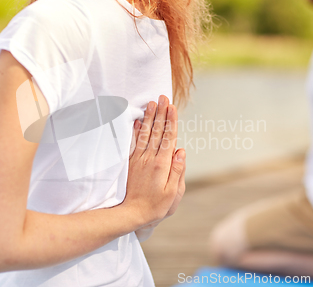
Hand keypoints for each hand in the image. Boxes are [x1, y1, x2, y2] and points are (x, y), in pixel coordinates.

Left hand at [122, 95, 186, 231]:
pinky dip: (137, 131)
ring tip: (151, 103)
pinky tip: (139, 121)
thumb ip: (177, 171)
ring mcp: (138, 160)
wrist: (130, 214)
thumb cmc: (155, 206)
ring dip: (149, 118)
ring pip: (146, 134)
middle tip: (163, 97)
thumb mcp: (172, 193)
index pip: (168, 138)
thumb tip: (181, 151)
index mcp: (161, 165)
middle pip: (157, 132)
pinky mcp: (130, 163)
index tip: (172, 107)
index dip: (171, 121)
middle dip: (161, 113)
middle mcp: (149, 159)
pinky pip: (134, 143)